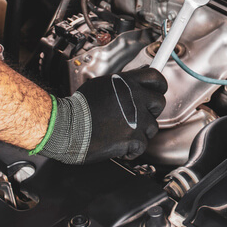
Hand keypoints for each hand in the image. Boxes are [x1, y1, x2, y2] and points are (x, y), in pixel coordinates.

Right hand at [32, 67, 167, 163]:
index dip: (160, 86)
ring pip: (152, 126)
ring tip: (122, 131)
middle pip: (159, 103)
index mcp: (126, 83)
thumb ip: (121, 83)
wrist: (66, 128)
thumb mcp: (101, 85)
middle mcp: (134, 98)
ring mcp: (136, 118)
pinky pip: (142, 145)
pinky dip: (132, 148)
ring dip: (140, 131)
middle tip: (138, 115)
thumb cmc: (78, 108)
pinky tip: (118, 144)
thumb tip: (134, 80)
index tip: (157, 91)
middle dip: (150, 111)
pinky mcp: (133, 138)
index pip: (156, 78)